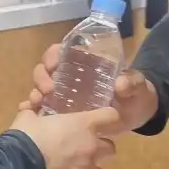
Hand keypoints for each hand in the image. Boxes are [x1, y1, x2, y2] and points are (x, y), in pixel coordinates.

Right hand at [12, 107, 119, 168]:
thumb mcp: (27, 117)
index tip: (100, 121)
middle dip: (98, 149)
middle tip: (80, 150)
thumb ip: (34, 112)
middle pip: (110, 148)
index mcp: (84, 126)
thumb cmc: (25, 138)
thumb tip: (32, 108)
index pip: (111, 117)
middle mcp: (92, 150)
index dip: (107, 118)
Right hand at [22, 47, 159, 134]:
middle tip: (46, 90)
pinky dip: (34, 111)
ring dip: (35, 94)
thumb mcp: (137, 87)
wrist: (136, 117)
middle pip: (45, 71)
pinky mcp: (62, 116)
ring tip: (37, 103)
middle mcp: (70, 78)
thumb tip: (119, 84)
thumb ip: (132, 83)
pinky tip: (32, 115)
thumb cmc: (135, 96)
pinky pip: (42, 111)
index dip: (52, 55)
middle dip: (41, 78)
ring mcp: (65, 97)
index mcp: (85, 64)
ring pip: (41, 90)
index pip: (61, 52)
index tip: (52, 66)